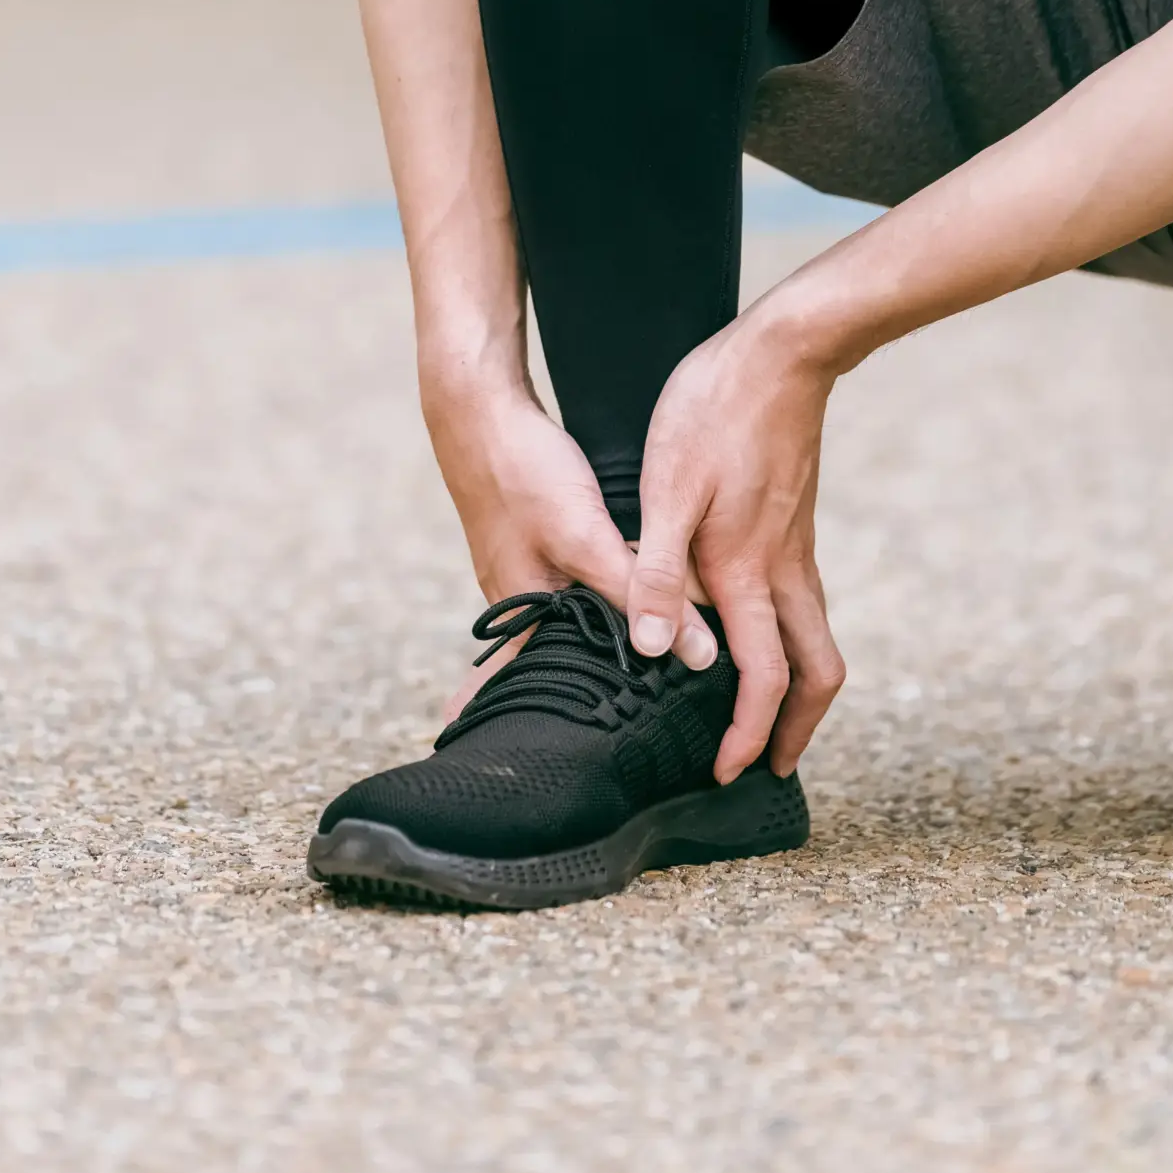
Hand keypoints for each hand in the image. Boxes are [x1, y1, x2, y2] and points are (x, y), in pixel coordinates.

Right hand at [423, 377, 718, 715]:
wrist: (477, 408)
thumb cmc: (522, 471)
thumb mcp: (584, 536)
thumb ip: (640, 592)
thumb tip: (695, 653)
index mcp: (523, 612)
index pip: (542, 692)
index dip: (567, 725)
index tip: (591, 765)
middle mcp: (520, 600)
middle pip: (560, 662)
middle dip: (582, 697)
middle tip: (621, 737)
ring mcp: (525, 570)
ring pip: (571, 624)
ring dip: (596, 648)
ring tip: (634, 684)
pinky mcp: (537, 540)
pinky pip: (571, 588)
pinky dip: (595, 604)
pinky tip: (620, 604)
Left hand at [623, 308, 848, 783]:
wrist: (784, 352)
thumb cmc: (715, 411)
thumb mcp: (668, 488)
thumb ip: (659, 573)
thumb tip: (655, 650)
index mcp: (748, 571)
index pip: (763, 679)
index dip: (749, 735)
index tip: (730, 772)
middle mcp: (784, 570)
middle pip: (818, 674)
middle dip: (798, 728)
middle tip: (771, 763)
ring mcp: (798, 548)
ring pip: (817, 640)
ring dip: (798, 688)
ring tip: (765, 715)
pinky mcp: (796, 525)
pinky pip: (805, 604)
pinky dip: (792, 642)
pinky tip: (757, 634)